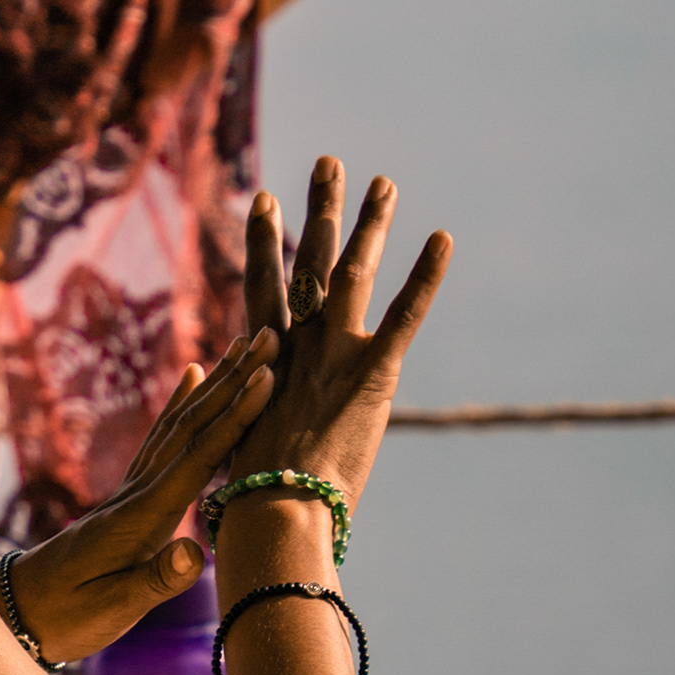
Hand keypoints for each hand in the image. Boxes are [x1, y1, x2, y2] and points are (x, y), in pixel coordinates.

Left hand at [7, 327, 282, 659]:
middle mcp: (136, 492)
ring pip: (179, 424)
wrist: (19, 612)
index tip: (267, 378)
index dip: (234, 418)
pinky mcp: (129, 495)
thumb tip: (197, 551)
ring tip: (245, 343)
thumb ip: (156, 579)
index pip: (196, 458)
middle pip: (192, 426)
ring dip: (215, 382)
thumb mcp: (114, 608)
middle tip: (270, 337)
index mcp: (140, 517)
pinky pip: (162, 439)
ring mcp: (131, 489)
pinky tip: (194, 376)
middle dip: (234, 381)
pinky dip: (182, 403)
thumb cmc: (68, 617)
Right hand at [224, 155, 450, 514]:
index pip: (263, 286)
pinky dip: (425, 277)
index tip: (262, 199)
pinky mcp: (372, 373)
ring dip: (369, 224)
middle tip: (329, 162)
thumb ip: (247, 416)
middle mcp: (296, 343)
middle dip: (319, 209)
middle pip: (308, 261)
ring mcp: (333, 353)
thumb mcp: (241, 443)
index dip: (263, 242)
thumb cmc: (253, 497)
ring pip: (352, 273)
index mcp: (264, 360)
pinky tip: (443, 239)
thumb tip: (231, 424)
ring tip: (385, 183)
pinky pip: (404, 315)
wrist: (273, 511)